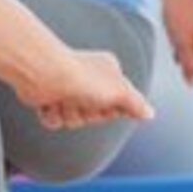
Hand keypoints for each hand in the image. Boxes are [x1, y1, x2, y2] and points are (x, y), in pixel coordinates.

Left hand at [14, 46, 152, 131]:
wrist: (43, 74)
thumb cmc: (84, 79)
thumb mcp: (119, 92)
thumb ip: (136, 104)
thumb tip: (150, 114)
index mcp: (107, 71)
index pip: (118, 104)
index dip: (111, 109)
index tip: (104, 101)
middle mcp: (87, 78)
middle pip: (95, 115)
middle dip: (87, 114)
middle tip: (82, 100)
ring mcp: (66, 87)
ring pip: (73, 119)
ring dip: (68, 114)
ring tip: (63, 99)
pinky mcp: (47, 96)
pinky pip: (54, 120)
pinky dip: (51, 115)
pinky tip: (48, 103)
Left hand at [157, 0, 192, 84]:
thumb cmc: (179, 10)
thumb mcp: (182, 42)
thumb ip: (188, 65)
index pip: (192, 63)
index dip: (179, 52)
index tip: (177, 36)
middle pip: (189, 54)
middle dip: (178, 46)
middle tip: (175, 29)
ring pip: (184, 44)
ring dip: (175, 38)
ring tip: (173, 23)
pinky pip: (182, 34)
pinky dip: (175, 30)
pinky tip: (172, 20)